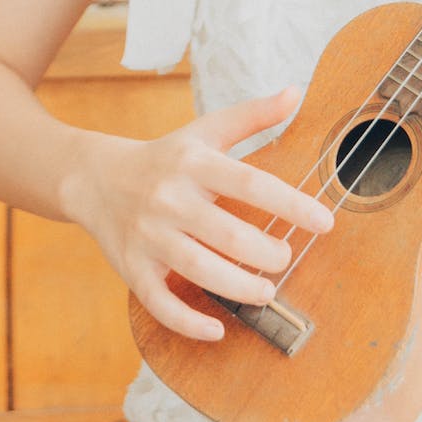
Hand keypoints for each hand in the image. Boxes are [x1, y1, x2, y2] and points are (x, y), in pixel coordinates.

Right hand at [67, 86, 333, 342]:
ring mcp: (148, 236)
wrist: (94, 179)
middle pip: (227, 234)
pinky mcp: (132, 268)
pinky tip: (217, 330)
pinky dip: (188, 323)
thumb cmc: (165, 156)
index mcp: (194, 163)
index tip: (326, 222)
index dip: (291, 204)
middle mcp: (170, 198)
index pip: (250, 183)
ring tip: (266, 292)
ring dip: (239, 287)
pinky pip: (160, 303)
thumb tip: (296, 92)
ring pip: (198, 269)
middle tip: (285, 258)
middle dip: (266, 253)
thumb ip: (253, 117)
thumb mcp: (205, 131)